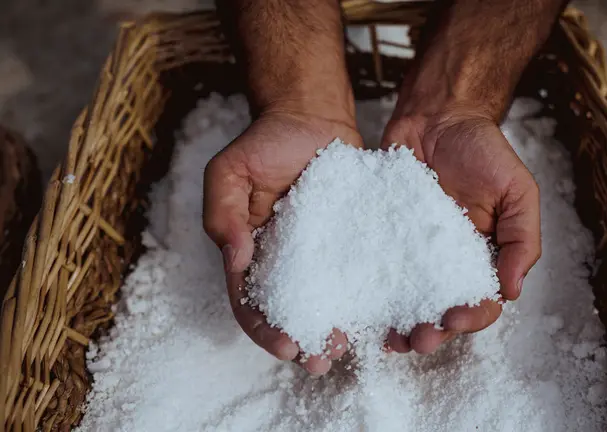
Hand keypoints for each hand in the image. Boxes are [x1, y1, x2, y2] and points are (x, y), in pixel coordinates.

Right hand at [203, 108, 360, 374]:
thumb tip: (236, 261)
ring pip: (326, 302)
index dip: (264, 329)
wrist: (311, 116)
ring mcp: (321, 254)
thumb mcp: (228, 172)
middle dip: (303, 342)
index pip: (250, 302)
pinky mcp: (352, 240)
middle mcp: (286, 262)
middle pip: (290, 313)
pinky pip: (359, 273)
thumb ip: (223, 215)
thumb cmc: (264, 142)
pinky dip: (365, 297)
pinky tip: (381, 313)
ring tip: (351, 346)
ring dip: (335, 329)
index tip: (285, 346)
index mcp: (250, 253)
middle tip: (321, 361)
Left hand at [382, 109, 541, 354]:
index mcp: (482, 258)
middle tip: (418, 340)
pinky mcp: (382, 238)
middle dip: (431, 332)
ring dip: (400, 325)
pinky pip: (376, 271)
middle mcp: (446, 264)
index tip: (455, 319)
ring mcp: (411, 253)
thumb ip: (521, 239)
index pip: (481, 302)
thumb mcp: (517, 190)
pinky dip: (370, 294)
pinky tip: (361, 307)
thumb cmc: (483, 150)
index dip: (471, 317)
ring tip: (388, 339)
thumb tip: (513, 291)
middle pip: (440, 311)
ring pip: (405, 302)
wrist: (438, 116)